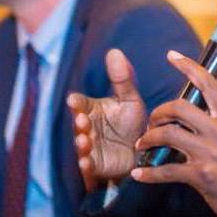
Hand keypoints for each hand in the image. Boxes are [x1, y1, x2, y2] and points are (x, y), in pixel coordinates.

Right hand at [67, 49, 146, 188]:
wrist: (143, 149)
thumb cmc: (132, 121)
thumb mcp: (130, 99)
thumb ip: (122, 78)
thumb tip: (115, 51)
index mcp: (91, 109)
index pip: (80, 103)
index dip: (76, 103)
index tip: (73, 101)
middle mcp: (87, 127)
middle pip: (78, 124)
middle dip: (79, 123)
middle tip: (82, 121)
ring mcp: (90, 146)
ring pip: (81, 144)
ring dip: (81, 143)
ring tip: (83, 141)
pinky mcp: (96, 165)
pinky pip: (88, 165)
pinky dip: (86, 165)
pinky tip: (87, 163)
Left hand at [131, 50, 216, 216]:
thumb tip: (202, 110)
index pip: (209, 83)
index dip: (188, 66)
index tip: (171, 55)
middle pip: (179, 107)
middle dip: (158, 113)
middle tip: (151, 123)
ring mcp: (211, 153)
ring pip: (167, 135)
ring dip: (149, 139)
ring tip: (143, 146)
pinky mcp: (202, 176)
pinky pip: (166, 170)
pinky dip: (149, 174)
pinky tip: (139, 175)